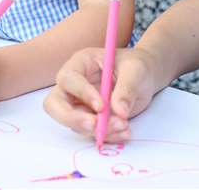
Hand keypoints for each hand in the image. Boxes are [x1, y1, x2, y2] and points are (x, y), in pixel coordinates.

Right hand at [42, 46, 158, 142]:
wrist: (144, 79)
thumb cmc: (137, 67)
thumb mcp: (136, 71)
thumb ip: (127, 88)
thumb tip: (119, 111)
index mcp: (81, 63)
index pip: (68, 78)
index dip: (81, 93)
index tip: (102, 106)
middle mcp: (74, 85)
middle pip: (55, 105)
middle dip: (72, 119)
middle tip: (94, 126)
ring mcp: (79, 105)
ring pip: (75, 124)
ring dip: (98, 130)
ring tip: (124, 126)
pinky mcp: (89, 120)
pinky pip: (90, 133)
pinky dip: (106, 136)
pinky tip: (124, 131)